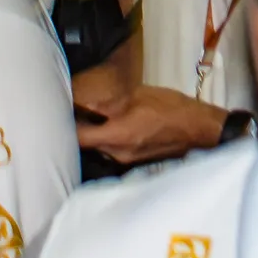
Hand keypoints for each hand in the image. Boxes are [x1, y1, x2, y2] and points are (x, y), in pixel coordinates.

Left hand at [76, 85, 227, 165]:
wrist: (199, 130)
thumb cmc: (170, 108)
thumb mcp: (138, 96)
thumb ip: (108, 102)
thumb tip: (82, 102)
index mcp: (116, 137)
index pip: (77, 137)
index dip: (64, 124)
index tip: (59, 110)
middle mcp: (117, 154)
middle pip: (85, 145)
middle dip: (77, 129)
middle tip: (69, 110)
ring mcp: (125, 161)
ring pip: (97, 148)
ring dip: (91, 135)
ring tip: (88, 116)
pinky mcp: (133, 161)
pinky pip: (110, 151)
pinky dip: (105, 139)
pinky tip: (108, 126)